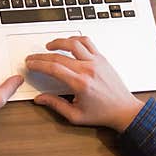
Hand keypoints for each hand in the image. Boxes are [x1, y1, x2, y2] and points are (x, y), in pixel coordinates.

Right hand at [25, 36, 142, 131]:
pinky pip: (87, 42)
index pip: (53, 68)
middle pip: (58, 56)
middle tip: (33, 58)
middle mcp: (88, 69)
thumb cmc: (103, 113)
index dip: (38, 64)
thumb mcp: (76, 116)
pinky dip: (75, 39)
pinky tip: (68, 43)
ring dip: (58, 42)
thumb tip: (40, 99)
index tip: (30, 64)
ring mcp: (96, 62)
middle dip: (41, 56)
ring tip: (49, 46)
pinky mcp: (102, 59)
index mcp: (80, 84)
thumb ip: (56, 105)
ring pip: (73, 43)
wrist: (125, 110)